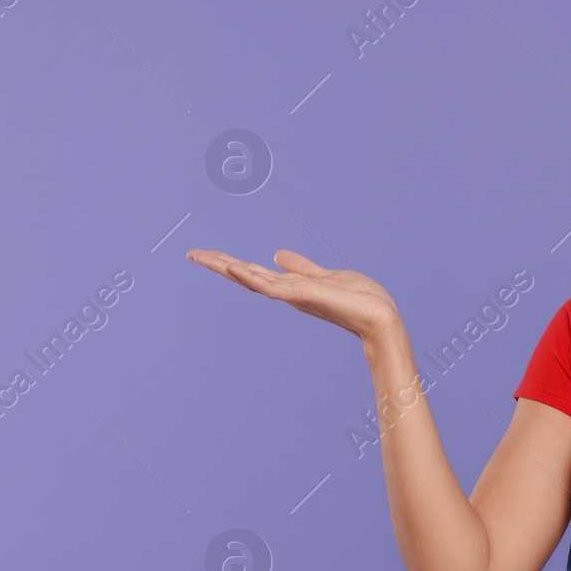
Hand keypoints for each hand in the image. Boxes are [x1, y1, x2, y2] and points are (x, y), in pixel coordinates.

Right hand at [186, 248, 401, 341]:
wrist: (379, 317)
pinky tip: (235, 268)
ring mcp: (293, 296)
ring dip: (228, 267)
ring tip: (204, 256)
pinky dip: (253, 278)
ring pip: (253, 279)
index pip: (254, 272)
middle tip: (191, 253)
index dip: (230, 263)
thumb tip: (278, 255)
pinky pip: (273, 286)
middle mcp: (287, 293)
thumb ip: (301, 267)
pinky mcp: (304, 296)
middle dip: (219, 264)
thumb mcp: (324, 276)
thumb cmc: (359, 300)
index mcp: (290, 287)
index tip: (205, 254)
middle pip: (246, 275)